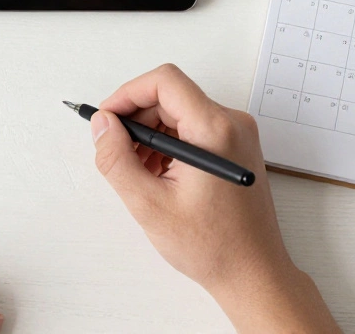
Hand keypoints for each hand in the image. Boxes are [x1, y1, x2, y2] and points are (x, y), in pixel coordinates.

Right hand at [91, 64, 338, 332]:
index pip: (164, 81)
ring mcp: (237, 135)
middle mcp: (232, 123)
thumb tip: (101, 125)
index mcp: (214, 129)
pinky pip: (193, 129)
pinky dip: (168, 145)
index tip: (107, 118)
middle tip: (115, 151)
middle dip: (136, 119)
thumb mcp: (149, 204)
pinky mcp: (236, 148)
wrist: (253, 274)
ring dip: (150, 134)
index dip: (127, 94)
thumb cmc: (212, 245)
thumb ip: (117, 158)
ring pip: (179, 113)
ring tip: (137, 171)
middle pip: (170, 96)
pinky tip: (157, 176)